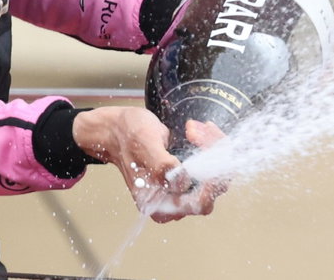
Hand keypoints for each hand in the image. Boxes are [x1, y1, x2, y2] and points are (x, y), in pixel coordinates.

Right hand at [71, 108, 227, 221]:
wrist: (117, 129)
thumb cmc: (126, 136)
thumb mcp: (144, 144)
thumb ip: (161, 166)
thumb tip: (181, 182)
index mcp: (160, 204)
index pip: (200, 203)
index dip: (211, 180)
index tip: (210, 153)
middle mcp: (173, 201)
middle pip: (213, 188)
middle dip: (213, 156)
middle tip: (201, 131)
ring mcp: (182, 189)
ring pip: (215, 175)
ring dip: (213, 147)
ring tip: (197, 128)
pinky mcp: (188, 176)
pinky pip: (210, 165)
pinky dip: (210, 146)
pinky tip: (199, 131)